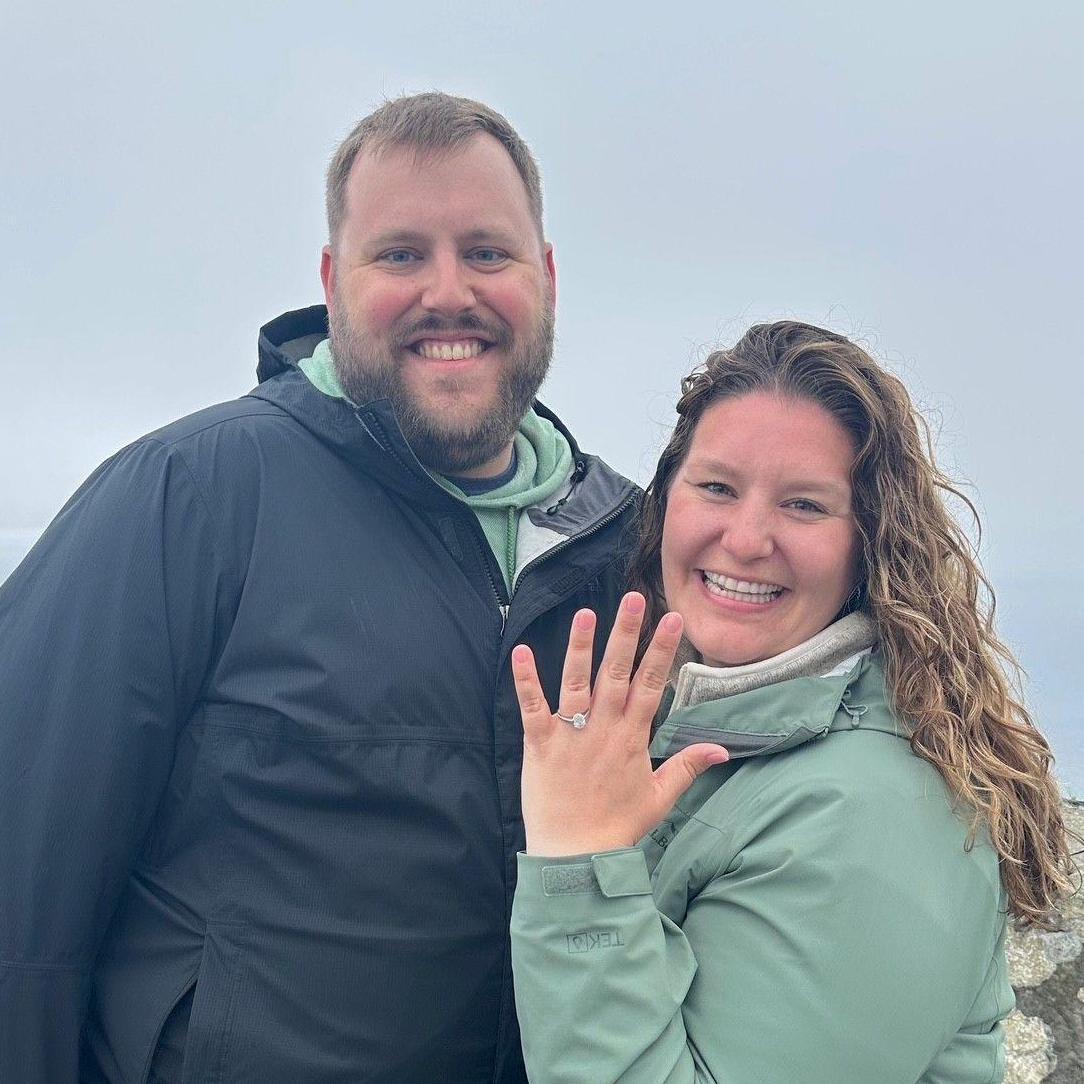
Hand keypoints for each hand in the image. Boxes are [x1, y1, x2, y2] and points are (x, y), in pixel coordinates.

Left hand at [512, 592, 728, 856]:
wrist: (576, 859)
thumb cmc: (618, 829)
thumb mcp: (660, 798)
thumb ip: (688, 767)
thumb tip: (722, 749)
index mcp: (632, 738)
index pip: (652, 685)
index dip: (663, 650)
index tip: (673, 619)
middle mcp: (603, 729)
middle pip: (617, 673)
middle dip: (627, 634)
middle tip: (634, 598)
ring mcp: (571, 734)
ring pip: (577, 682)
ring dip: (581, 647)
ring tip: (586, 613)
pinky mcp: (540, 745)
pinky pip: (533, 707)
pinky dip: (526, 681)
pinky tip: (522, 652)